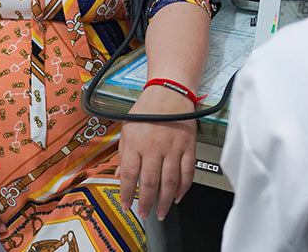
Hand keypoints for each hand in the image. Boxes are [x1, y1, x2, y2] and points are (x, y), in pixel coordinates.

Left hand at [117, 86, 196, 219]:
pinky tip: (179, 196)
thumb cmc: (147, 109)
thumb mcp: (127, 129)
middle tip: (145, 214)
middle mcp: (154, 148)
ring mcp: (173, 148)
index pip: (129, 175)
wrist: (170, 92)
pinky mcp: (188, 147)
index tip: (126, 206)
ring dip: (165, 201)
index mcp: (136, 143)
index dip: (126, 194)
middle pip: (149, 183)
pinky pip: (187, 172)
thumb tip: (119, 176)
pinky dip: (184, 187)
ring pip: (169, 182)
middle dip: (146, 203)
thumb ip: (124, 154)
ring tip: (162, 212)